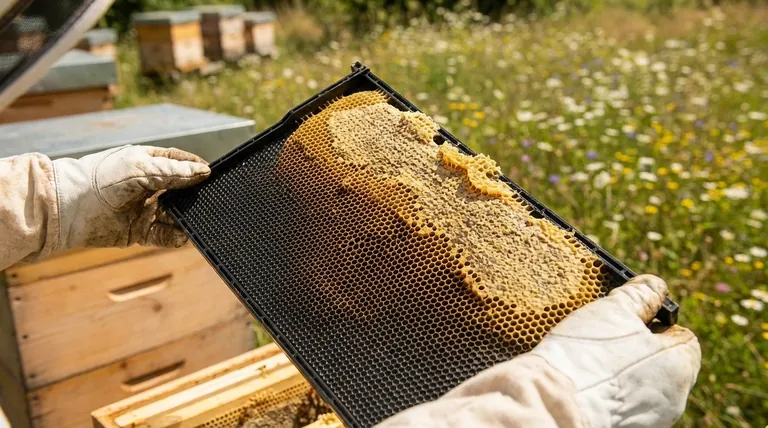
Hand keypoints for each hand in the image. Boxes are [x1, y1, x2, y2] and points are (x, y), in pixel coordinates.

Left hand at [53, 145, 209, 248]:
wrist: (69, 209)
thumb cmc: (102, 180)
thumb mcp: (141, 169)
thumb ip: (174, 172)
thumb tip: (204, 172)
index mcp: (148, 163)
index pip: (180, 162)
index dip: (197, 167)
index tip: (213, 174)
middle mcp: (149, 186)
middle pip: (182, 190)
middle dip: (195, 195)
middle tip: (210, 200)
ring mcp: (145, 209)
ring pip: (177, 214)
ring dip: (186, 217)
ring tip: (195, 219)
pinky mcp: (141, 231)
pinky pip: (166, 235)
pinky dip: (175, 236)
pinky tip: (180, 235)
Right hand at [527, 274, 700, 426]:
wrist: (553, 400)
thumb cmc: (588, 354)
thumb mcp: (615, 309)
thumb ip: (642, 293)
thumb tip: (655, 285)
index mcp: (680, 365)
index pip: (683, 336)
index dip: (656, 321)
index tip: (630, 316)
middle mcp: (674, 398)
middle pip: (663, 360)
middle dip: (639, 345)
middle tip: (609, 334)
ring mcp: (651, 418)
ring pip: (643, 382)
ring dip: (625, 368)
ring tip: (593, 357)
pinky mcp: (626, 426)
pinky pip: (625, 400)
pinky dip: (611, 389)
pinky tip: (588, 379)